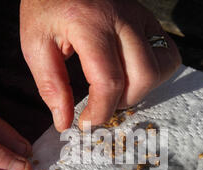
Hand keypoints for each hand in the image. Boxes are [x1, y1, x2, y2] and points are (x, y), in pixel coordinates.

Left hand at [20, 0, 180, 130]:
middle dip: (122, 102)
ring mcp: (140, 16)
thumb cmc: (46, 5)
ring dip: (141, 88)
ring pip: (161, 66)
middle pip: (143, 77)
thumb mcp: (34, 43)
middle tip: (101, 103)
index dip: (100, 112)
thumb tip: (64, 121)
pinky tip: (132, 73)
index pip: (109, 81)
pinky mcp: (149, 18)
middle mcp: (122, 19)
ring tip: (117, 88)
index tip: (85, 124)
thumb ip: (50, 85)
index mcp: (90, 24)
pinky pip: (168, 52)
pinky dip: (155, 71)